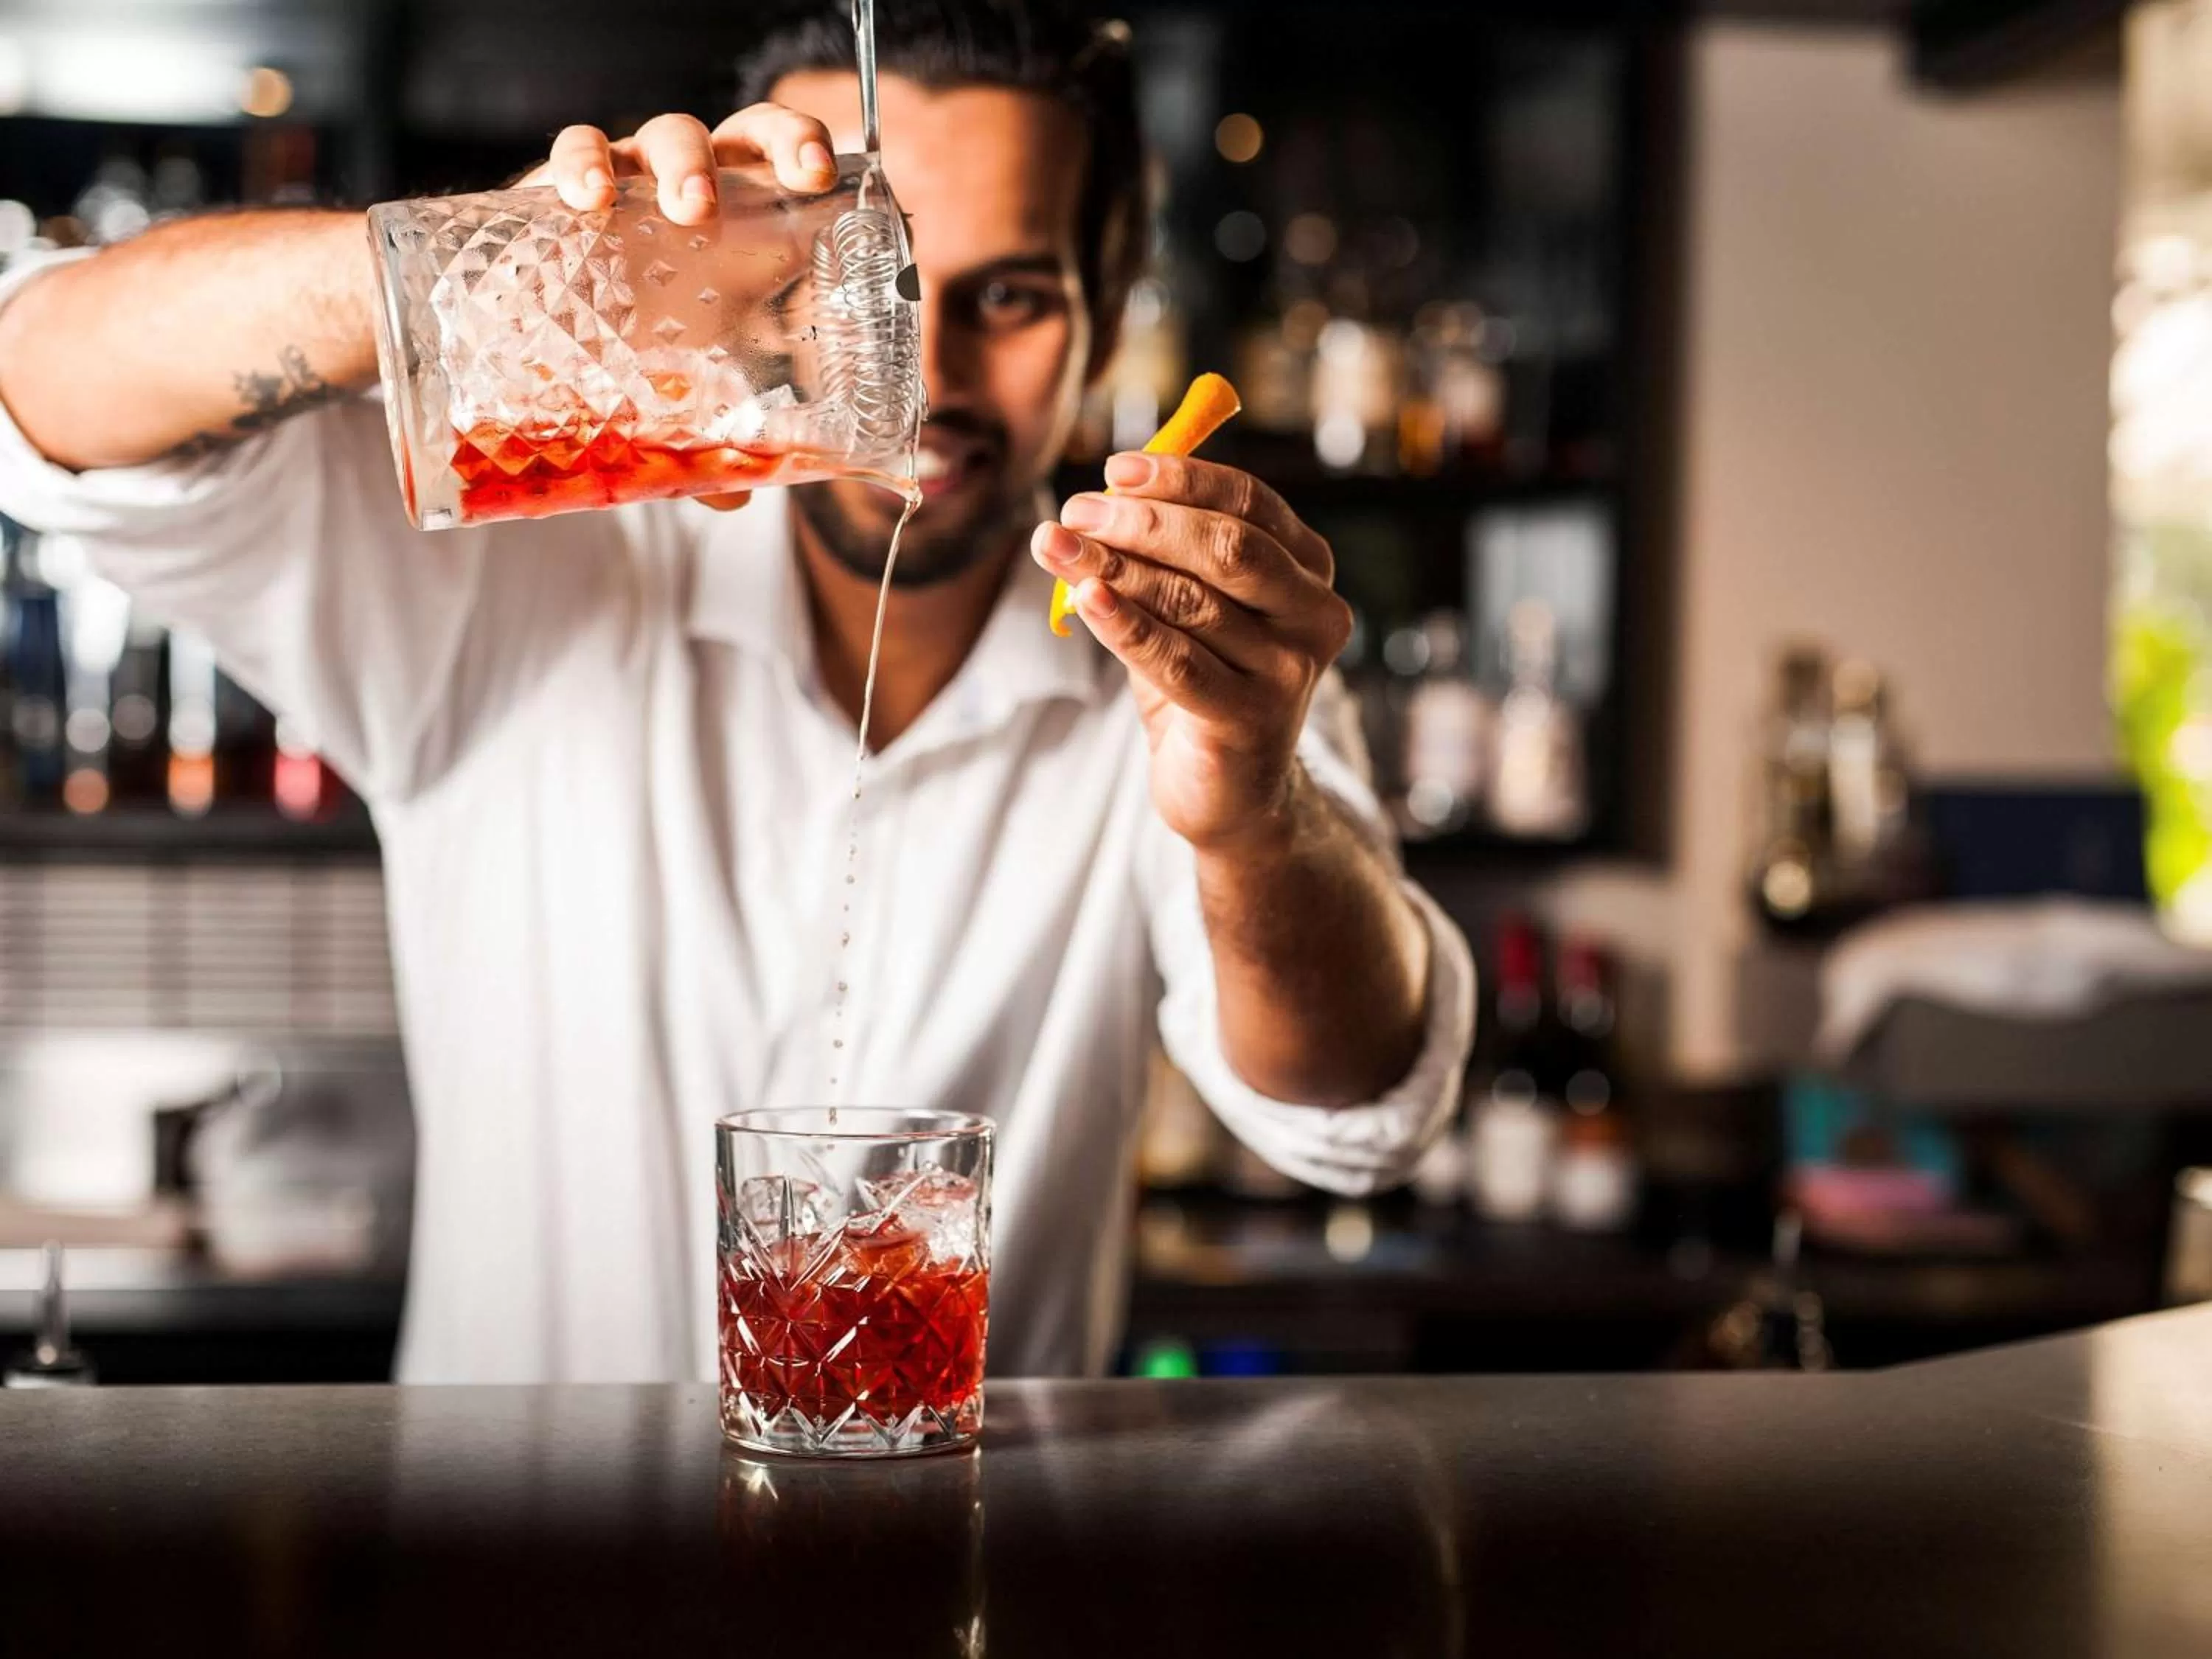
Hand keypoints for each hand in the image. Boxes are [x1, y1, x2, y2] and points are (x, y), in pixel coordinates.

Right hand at [516, 104, 840, 512]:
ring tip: (686, 209)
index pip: (788, 161)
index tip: (827, 177)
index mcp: (743, 224)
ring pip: (665, 134)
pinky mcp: (558, 181)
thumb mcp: (682, 396)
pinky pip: (572, 148)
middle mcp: (694, 189)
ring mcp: (632, 178)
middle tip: (751, 199)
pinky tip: (583, 197)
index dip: (810, 151)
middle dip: (769, 150)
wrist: (529, 339)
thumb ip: (713, 439)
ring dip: (681, 162)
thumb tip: (735, 495)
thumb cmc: (630, 351)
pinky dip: (581, 162)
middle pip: (738, 135)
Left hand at [1031, 454, 1353, 851]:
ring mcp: (1288, 671)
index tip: (1114, 469)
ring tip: (1053, 544)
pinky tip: (1083, 597)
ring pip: (1192, 601)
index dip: (1181, 479)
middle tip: (1076, 511)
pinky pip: (1176, 661)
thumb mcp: (1196, 604)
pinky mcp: (1250, 721)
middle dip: (1143, 521)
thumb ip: (1170, 548)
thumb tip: (1104, 490)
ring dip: (1114, 566)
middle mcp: (1313, 615)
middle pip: (1227, 547)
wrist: (1231, 788)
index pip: (1250, 503)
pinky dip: (1124, 624)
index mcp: (1309, 569)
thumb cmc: (1207, 678)